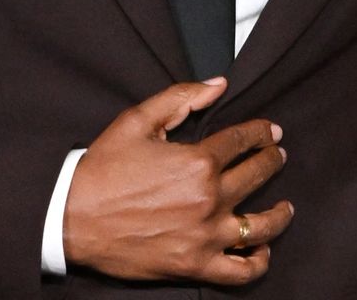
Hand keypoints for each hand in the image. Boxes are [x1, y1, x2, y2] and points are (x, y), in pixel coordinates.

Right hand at [61, 77, 293, 284]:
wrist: (71, 218)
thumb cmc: (102, 170)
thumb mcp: (137, 121)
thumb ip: (181, 98)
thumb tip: (218, 85)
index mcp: (198, 161)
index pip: (244, 140)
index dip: (261, 132)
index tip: (270, 131)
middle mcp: (209, 198)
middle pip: (258, 174)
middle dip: (272, 160)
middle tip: (276, 155)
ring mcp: (206, 235)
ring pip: (262, 225)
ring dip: (280, 212)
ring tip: (285, 205)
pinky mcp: (195, 264)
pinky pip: (241, 271)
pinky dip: (258, 261)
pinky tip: (261, 249)